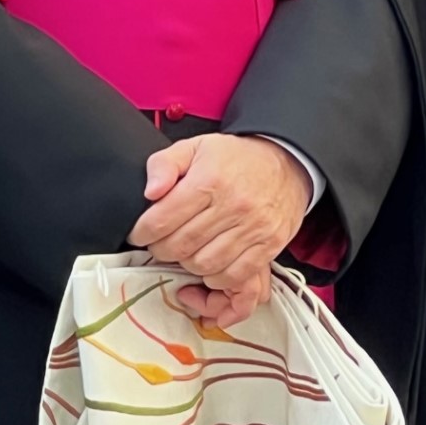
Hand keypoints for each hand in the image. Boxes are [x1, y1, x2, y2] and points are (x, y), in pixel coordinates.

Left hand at [128, 135, 311, 321]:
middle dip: (161, 250)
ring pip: (204, 265)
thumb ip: (164, 164)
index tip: (139, 234)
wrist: (286, 161)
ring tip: (183, 252)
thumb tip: (150, 192)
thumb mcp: (195, 147)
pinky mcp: (268, 245)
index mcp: (211, 180)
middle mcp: (234, 206)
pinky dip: (215, 277)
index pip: (163, 220)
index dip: (142, 232)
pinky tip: (207, 264)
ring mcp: (254, 228)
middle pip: (181, 246)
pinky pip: (234, 276)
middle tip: (159, 243)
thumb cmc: (235, 158)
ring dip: (186, 264)